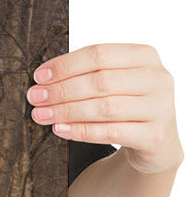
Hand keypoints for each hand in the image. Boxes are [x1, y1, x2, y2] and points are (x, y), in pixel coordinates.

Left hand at [27, 43, 181, 173]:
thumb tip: (42, 79)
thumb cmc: (125, 104)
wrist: (156, 142)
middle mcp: (158, 79)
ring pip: (105, 107)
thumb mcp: (113, 82)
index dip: (65, 65)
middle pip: (100, 81)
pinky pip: (111, 133)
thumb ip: (86, 74)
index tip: (39, 76)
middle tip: (35, 98)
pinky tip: (60, 129)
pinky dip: (81, 131)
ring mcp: (161, 108)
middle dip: (61, 90)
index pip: (99, 54)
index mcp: (145, 56)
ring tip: (41, 114)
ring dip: (67, 111)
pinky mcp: (155, 136)